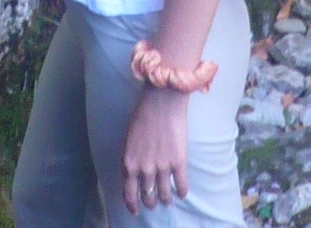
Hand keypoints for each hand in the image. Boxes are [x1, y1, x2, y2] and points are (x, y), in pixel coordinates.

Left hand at [121, 85, 188, 214]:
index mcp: (129, 163)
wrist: (161, 100)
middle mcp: (144, 170)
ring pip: (164, 195)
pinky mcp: (178, 162)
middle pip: (147, 197)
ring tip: (167, 199)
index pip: (129, 193)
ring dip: (165, 199)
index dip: (132, 205)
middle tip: (153, 202)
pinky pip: (181, 186)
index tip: (135, 210)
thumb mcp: (129, 139)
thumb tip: (135, 172)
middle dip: (150, 202)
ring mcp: (162, 168)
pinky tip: (182, 192)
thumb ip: (131, 157)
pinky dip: (181, 192)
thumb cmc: (142, 114)